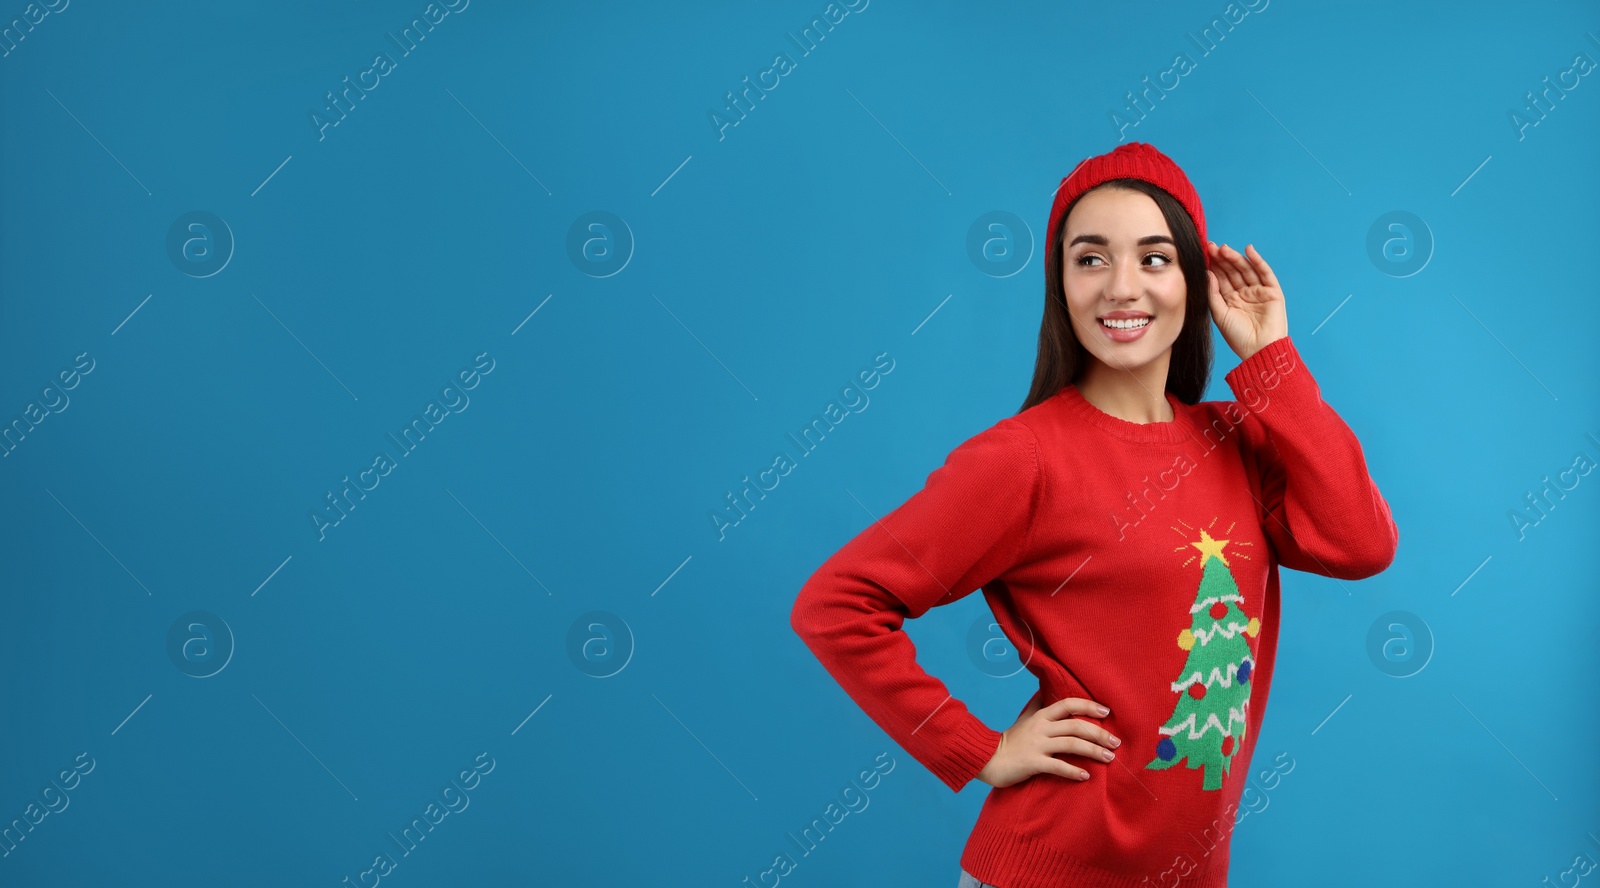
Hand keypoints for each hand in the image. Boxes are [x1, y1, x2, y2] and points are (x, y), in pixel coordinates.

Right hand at [977, 694, 1119, 787]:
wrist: (987, 758)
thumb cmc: (1010, 740)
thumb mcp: (1024, 718)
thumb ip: (1037, 706)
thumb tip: (1045, 692)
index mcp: (1041, 716)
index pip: (1068, 704)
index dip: (1089, 706)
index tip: (1107, 712)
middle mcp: (1041, 727)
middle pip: (1075, 726)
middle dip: (1098, 733)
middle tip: (1116, 742)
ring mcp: (1037, 745)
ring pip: (1071, 744)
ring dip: (1093, 751)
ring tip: (1109, 758)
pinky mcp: (1033, 763)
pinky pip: (1058, 766)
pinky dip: (1074, 771)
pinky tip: (1086, 776)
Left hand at [1205, 241, 1288, 361]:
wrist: (1259, 350)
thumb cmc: (1238, 337)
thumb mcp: (1219, 313)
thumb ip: (1213, 293)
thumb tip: (1206, 273)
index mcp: (1231, 300)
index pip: (1221, 278)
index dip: (1213, 266)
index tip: (1203, 254)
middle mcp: (1244, 294)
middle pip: (1233, 271)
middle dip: (1222, 259)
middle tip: (1212, 247)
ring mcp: (1259, 292)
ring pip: (1246, 270)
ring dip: (1236, 258)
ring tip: (1224, 249)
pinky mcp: (1273, 292)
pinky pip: (1265, 273)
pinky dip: (1258, 261)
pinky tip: (1248, 250)